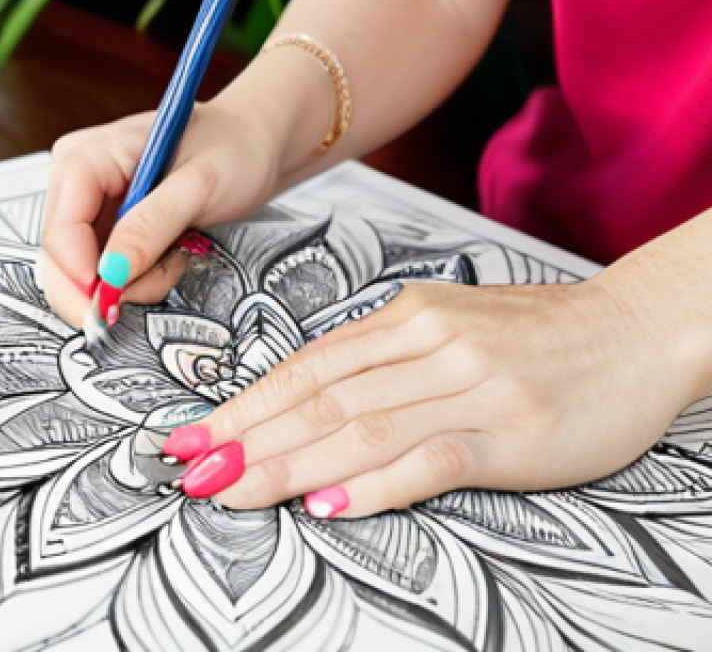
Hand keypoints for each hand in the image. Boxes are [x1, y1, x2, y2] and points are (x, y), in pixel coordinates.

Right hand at [41, 100, 279, 326]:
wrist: (253, 145)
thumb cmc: (232, 147)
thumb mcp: (198, 185)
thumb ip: (152, 227)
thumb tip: (111, 273)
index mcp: (86, 156)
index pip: (61, 231)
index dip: (82, 275)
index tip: (113, 301)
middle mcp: (78, 182)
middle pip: (60, 259)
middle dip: (109, 285)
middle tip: (157, 282)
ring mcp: (91, 207)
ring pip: (82, 275)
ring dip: (132, 283)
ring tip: (174, 257)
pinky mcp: (108, 228)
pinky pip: (106, 273)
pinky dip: (139, 279)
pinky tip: (168, 255)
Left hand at [174, 276, 705, 517]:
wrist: (631, 331)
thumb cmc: (534, 333)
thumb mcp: (450, 321)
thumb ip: (384, 354)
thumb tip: (309, 393)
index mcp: (408, 317)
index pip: (307, 366)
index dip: (244, 403)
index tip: (193, 434)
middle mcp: (429, 344)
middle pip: (319, 398)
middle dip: (246, 438)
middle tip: (191, 471)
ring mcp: (469, 386)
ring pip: (359, 426)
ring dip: (287, 465)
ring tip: (232, 491)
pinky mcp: (510, 431)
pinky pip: (429, 458)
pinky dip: (374, 483)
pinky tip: (329, 506)